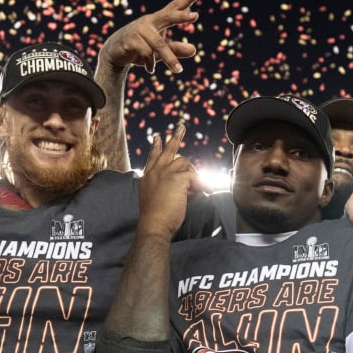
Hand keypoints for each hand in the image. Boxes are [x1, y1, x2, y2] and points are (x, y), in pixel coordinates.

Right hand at [98, 0, 201, 75]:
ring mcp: (139, 29)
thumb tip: (194, 50)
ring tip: (178, 70)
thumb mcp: (160, 49)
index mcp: (158, 20)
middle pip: (168, 17)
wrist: (115, 52)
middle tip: (195, 16)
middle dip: (181, 16)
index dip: (187, 0)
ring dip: (169, 58)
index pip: (174, 8)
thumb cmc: (140, 47)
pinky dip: (150, 62)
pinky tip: (150, 69)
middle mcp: (149, 21)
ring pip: (159, 44)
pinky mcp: (130, 39)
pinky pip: (146, 52)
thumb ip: (176, 49)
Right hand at [138, 121, 205, 239]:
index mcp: (148, 177)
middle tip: (181, 126)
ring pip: (185, 164)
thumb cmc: (155, 218)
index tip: (158, 137)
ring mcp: (165, 173)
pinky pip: (195, 177)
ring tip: (197, 189)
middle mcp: (155, 171)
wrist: (153, 225)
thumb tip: (186, 186)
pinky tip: (205, 191)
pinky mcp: (177, 178)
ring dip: (193, 175)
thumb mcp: (155, 199)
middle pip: (168, 150)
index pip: (153, 158)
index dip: (156, 147)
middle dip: (176, 137)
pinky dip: (201, 185)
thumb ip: (167, 189)